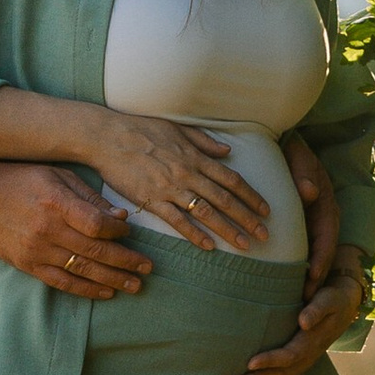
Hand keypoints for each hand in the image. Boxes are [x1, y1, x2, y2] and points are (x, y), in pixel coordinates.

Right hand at [0, 160, 151, 300]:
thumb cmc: (21, 180)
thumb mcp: (57, 175)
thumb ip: (89, 197)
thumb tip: (119, 218)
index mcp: (56, 202)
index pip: (97, 224)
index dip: (119, 231)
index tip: (130, 232)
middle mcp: (47, 229)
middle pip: (95, 250)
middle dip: (126, 261)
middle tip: (148, 268)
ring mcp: (36, 250)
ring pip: (82, 270)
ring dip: (112, 280)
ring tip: (135, 286)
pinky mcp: (27, 265)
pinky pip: (61, 282)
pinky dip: (85, 289)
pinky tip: (105, 292)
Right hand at [82, 112, 271, 252]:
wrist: (108, 137)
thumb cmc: (141, 129)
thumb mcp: (177, 129)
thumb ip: (204, 141)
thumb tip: (228, 151)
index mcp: (195, 157)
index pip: (231, 179)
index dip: (251, 196)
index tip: (266, 210)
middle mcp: (188, 173)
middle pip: (225, 199)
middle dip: (248, 218)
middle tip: (265, 235)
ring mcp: (171, 188)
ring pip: (206, 212)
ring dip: (228, 230)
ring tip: (245, 245)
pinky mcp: (152, 200)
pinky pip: (178, 220)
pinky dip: (195, 234)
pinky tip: (209, 246)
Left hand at [231, 247, 367, 374]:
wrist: (344, 304)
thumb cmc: (332, 298)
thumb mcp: (328, 299)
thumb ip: (317, 309)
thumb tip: (304, 321)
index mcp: (314, 341)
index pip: (291, 355)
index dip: (271, 360)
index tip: (250, 363)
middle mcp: (309, 356)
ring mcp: (304, 362)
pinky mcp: (298, 363)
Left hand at [283, 131, 339, 288]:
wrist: (285, 142)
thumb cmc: (291, 148)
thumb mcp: (299, 154)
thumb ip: (303, 171)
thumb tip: (310, 192)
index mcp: (326, 200)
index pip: (327, 232)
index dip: (322, 255)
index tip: (313, 275)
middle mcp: (324, 212)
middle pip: (325, 248)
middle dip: (318, 274)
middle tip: (307, 299)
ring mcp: (315, 219)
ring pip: (317, 250)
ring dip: (311, 273)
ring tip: (299, 297)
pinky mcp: (305, 222)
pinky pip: (306, 245)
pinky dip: (301, 263)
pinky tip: (288, 280)